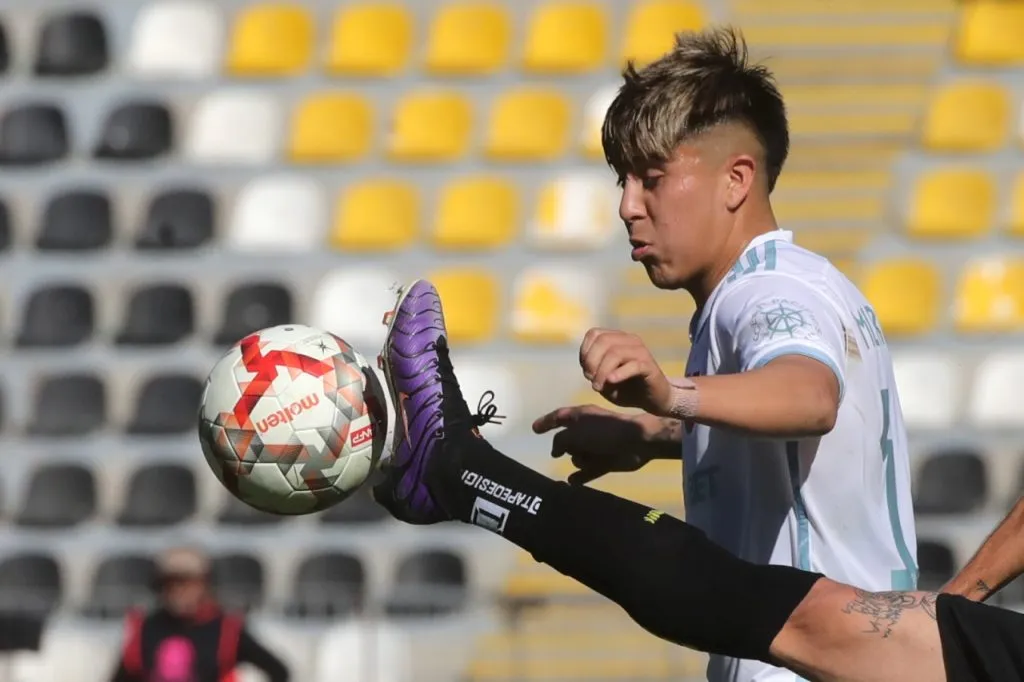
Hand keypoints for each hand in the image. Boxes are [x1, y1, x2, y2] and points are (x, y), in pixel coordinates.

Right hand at [532, 405, 653, 484]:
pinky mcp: (605, 461)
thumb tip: (555, 451)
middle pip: (567, 441)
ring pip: (577, 457)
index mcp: (580, 416)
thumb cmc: (604, 431)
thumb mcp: (576, 432)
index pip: (558, 417)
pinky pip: (587, 471)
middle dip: (567, 447)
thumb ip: (560, 441)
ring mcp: (596, 447)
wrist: (636, 442)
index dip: (545, 423)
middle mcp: (586, 430)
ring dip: (580, 460)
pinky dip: (581, 476)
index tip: (534, 429)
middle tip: (576, 447)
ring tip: (592, 458)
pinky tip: (571, 482)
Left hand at [578, 328, 671, 414]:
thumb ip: (594, 371)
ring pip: (615, 353)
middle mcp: (630, 340)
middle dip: (592, 362)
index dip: (585, 352)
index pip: (594, 334)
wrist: (653, 400)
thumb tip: (589, 369)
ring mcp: (641, 352)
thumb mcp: (604, 381)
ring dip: (602, 371)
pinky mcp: (650, 366)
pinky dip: (619, 373)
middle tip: (591, 381)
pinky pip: (633, 365)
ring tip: (598, 387)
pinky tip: (612, 381)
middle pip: (603, 341)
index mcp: (618, 339)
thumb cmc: (626, 389)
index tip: (586, 372)